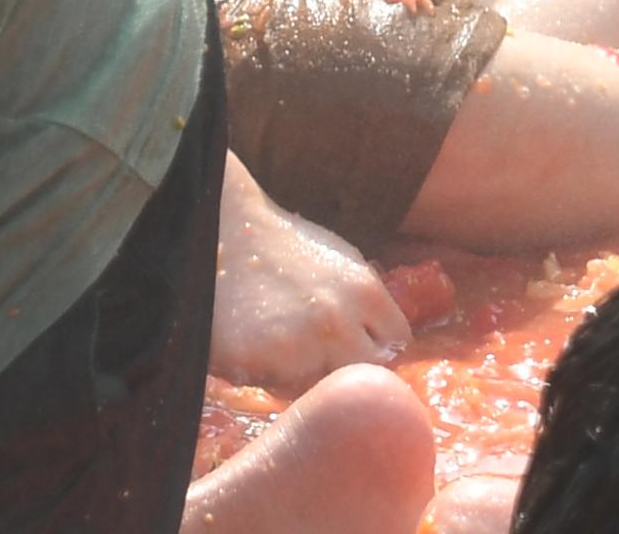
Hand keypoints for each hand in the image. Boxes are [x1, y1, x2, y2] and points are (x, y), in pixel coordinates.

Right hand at [212, 155, 406, 388]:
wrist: (220, 232)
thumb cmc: (283, 244)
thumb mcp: (341, 261)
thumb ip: (367, 301)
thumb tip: (388, 342)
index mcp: (364, 291)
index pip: (398, 343)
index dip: (379, 344)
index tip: (362, 344)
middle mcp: (338, 322)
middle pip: (367, 373)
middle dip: (350, 366)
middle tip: (325, 355)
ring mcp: (299, 347)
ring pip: (322, 386)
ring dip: (310, 374)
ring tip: (287, 345)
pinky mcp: (260, 364)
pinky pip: (277, 387)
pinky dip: (272, 374)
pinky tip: (260, 347)